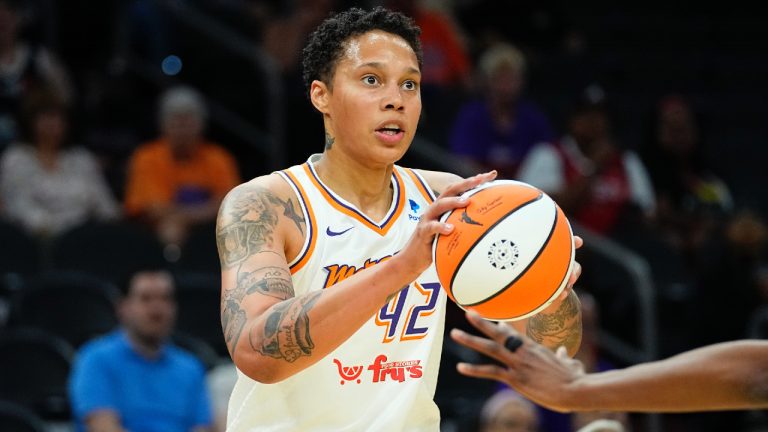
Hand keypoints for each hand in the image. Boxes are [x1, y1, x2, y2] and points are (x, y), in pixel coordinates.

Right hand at [395, 171, 496, 278]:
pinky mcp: (423, 232)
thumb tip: (491, 226)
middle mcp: (436, 208)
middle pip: (450, 190)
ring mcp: (428, 218)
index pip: (460, 188)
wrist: (413, 258)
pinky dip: (441, 227)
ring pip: (440, 205)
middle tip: (482, 179)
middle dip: (467, 183)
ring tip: (467, 201)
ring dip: (454, 201)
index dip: (475, 180)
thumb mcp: (452, 232)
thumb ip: (465, 225)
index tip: (492, 174)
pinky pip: (431, 228)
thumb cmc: (436, 244)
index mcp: (444, 206)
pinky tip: (451, 229)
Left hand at [450, 310, 585, 412]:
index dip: (501, 326)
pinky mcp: (516, 378)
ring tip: (455, 333)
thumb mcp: (568, 362)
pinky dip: (474, 369)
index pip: (513, 333)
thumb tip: (562, 352)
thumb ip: (562, 356)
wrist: (577, 388)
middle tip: (466, 312)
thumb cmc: (575, 378)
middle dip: (481, 322)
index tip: (491, 319)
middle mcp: (523, 351)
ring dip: (471, 340)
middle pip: (499, 333)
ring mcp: (518, 363)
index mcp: (534, 347)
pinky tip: (460, 367)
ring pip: (490, 348)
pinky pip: (491, 371)